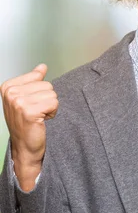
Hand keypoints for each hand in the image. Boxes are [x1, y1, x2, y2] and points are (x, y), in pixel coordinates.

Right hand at [1, 64, 57, 190]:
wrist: (24, 146)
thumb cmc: (25, 122)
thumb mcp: (26, 97)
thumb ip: (34, 80)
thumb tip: (42, 66)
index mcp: (8, 86)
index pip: (38, 76)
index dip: (40, 91)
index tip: (30, 103)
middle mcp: (11, 93)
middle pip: (47, 84)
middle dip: (46, 98)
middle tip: (35, 112)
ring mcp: (18, 102)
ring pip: (52, 94)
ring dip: (50, 106)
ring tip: (38, 116)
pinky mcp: (29, 111)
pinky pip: (54, 103)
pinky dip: (52, 112)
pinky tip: (42, 120)